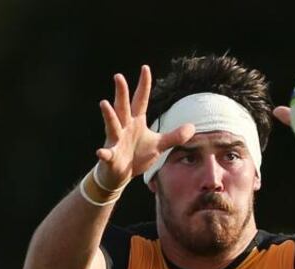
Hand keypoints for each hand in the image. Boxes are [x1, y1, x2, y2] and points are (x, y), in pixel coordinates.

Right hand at [94, 65, 194, 189]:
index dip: (144, 85)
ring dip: (109, 115)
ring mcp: (116, 141)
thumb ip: (175, 136)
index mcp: (136, 122)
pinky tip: (100, 152)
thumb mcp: (159, 145)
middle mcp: (124, 127)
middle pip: (123, 107)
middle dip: (121, 93)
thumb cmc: (137, 156)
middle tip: (119, 76)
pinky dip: (104, 153)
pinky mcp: (111, 156)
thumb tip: (193, 127)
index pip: (141, 100)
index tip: (145, 67)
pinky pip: (106, 154)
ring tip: (104, 103)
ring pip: (112, 125)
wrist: (120, 174)